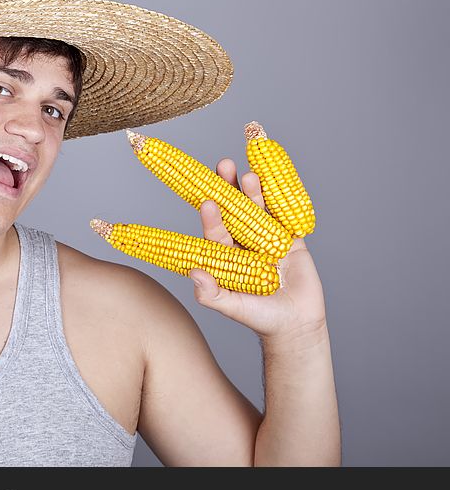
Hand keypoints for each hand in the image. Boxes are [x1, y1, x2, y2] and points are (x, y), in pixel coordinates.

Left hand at [189, 158, 326, 341]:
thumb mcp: (234, 308)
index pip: (216, 232)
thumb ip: (212, 294)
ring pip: (258, 209)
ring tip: (249, 174)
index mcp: (225, 255)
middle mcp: (243, 243)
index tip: (208, 203)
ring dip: (253, 191)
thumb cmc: (259, 318)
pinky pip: (285, 214)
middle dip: (229, 189)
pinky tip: (276, 177)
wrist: (296, 324)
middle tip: (224, 165)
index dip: (212, 217)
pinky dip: (282, 197)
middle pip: (235, 211)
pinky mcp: (290, 238)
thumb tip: (193, 273)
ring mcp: (266, 238)